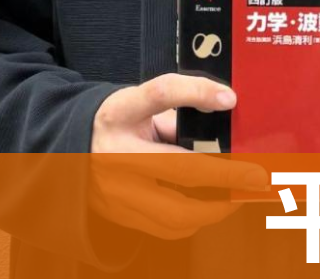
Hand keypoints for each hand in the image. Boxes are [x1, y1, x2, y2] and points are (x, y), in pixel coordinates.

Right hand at [88, 73, 270, 239]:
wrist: (64, 148)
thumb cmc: (116, 122)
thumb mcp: (137, 105)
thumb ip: (174, 111)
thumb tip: (222, 117)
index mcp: (121, 112)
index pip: (160, 94)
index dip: (196, 92)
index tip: (230, 99)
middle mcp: (116, 150)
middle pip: (178, 166)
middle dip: (225, 175)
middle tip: (255, 177)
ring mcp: (114, 188)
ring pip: (175, 210)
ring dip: (214, 208)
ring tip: (236, 199)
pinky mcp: (118, 214)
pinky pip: (165, 228)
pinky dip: (193, 221)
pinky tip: (208, 209)